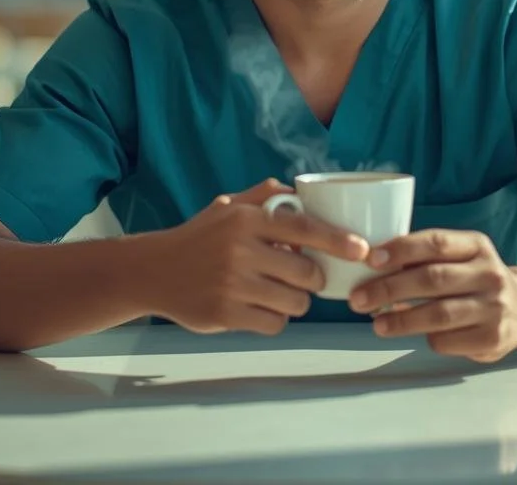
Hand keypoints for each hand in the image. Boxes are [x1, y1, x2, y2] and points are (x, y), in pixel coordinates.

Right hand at [149, 179, 368, 335]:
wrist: (153, 271)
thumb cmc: (199, 237)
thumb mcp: (227, 206)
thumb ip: (265, 197)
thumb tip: (303, 192)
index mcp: (246, 220)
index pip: (305, 229)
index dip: (339, 241)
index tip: (363, 250)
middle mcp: (241, 250)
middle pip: (308, 273)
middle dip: (312, 278)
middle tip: (300, 275)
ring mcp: (233, 285)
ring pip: (295, 303)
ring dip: (295, 301)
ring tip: (276, 292)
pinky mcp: (226, 315)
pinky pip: (274, 325)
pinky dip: (274, 319)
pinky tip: (259, 308)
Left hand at [347, 229, 516, 362]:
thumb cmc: (474, 280)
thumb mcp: (460, 257)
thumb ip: (425, 258)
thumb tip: (373, 265)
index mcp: (477, 246)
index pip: (436, 243)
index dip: (401, 250)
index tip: (371, 259)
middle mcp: (489, 274)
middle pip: (433, 279)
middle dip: (389, 289)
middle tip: (359, 299)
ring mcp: (495, 307)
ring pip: (439, 314)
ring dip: (402, 320)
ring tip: (377, 324)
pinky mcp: (493, 338)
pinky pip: (449, 340)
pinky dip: (426, 339)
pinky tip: (416, 336)